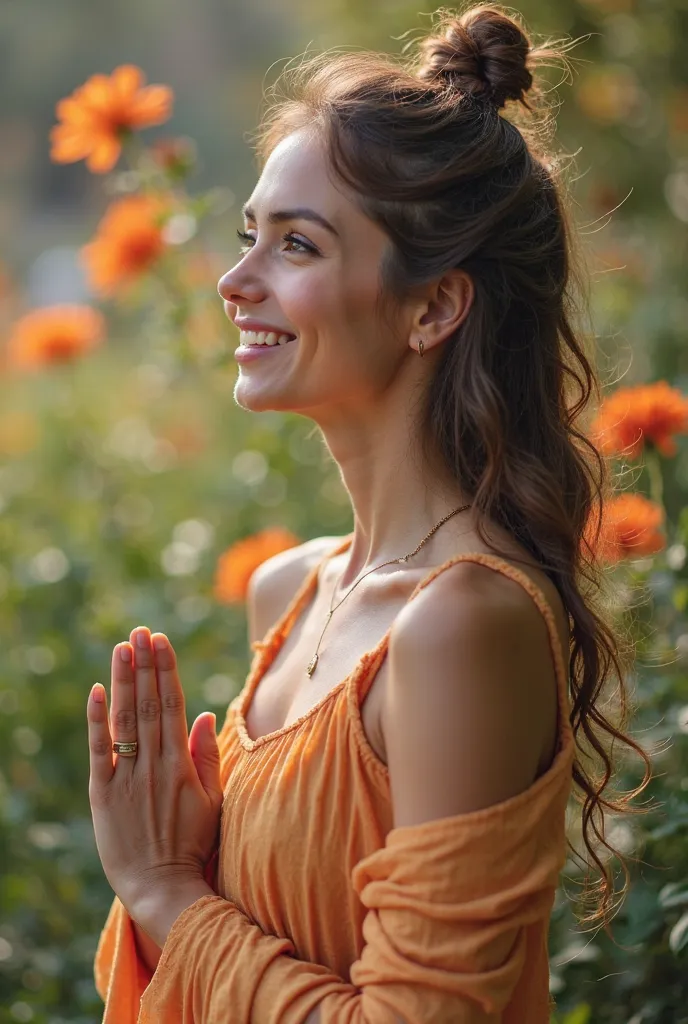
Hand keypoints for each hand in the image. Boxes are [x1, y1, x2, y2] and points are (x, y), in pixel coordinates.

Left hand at [87, 626, 222, 913]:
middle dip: (144, 664)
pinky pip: (99, 750)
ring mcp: (127, 778)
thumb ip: (208, 756)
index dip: (166, 670)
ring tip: (122, 647)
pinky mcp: (103, 794)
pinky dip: (96, 720)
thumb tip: (207, 714)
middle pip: (148, 704)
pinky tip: (95, 691)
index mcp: (181, 763)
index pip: (173, 704)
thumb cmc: (194, 844)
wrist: (162, 887)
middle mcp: (154, 764)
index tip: (161, 640)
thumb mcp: (213, 799)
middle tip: (141, 630)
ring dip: (123, 681)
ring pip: (124, 719)